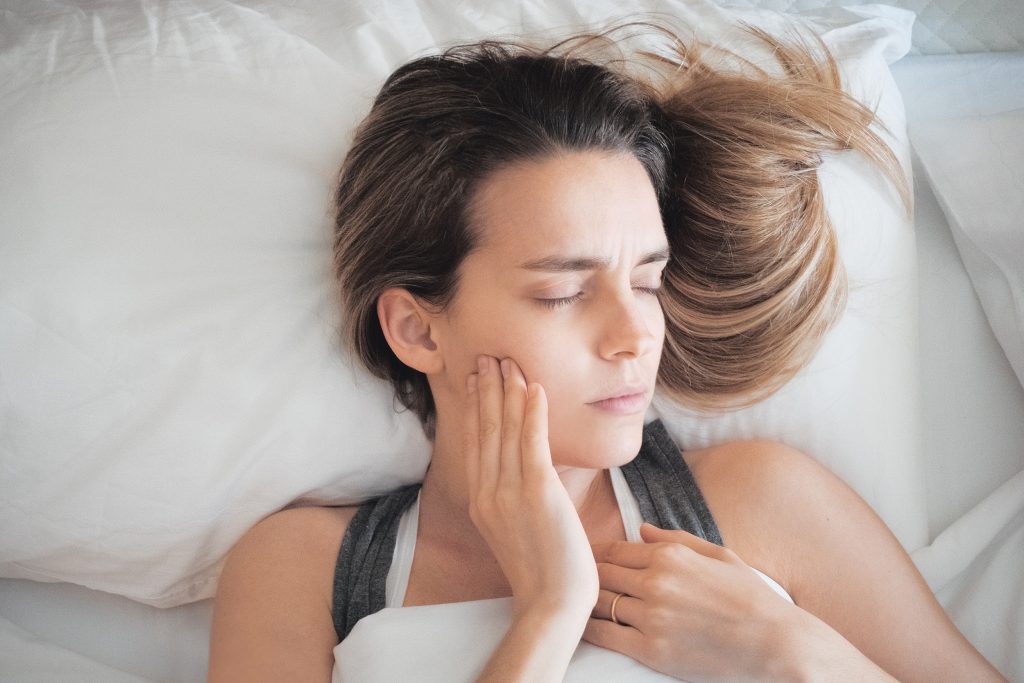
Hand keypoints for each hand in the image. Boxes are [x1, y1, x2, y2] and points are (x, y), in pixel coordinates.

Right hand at [464, 355, 598, 618]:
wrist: (551, 603)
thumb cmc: (542, 572)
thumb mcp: (514, 531)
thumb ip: (510, 500)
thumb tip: (519, 476)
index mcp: (481, 501)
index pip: (477, 443)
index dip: (477, 407)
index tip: (478, 379)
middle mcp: (489, 492)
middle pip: (486, 429)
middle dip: (488, 389)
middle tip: (489, 356)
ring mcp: (510, 492)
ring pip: (506, 430)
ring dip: (508, 391)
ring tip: (509, 361)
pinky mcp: (538, 492)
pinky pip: (532, 443)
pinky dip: (532, 412)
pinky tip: (534, 388)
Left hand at [584, 523, 801, 681]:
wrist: (775, 643)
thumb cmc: (750, 598)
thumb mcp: (718, 555)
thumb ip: (675, 539)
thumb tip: (641, 530)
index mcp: (671, 556)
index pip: (615, 549)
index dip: (598, 554)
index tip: (587, 559)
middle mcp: (656, 582)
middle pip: (601, 573)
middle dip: (587, 576)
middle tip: (573, 579)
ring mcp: (652, 616)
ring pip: (599, 602)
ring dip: (586, 602)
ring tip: (574, 603)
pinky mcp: (652, 650)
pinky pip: (605, 635)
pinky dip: (589, 629)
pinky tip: (582, 627)